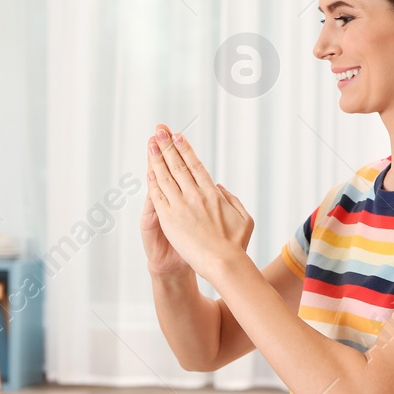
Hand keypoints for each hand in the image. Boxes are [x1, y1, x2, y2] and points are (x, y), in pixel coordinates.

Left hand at [146, 124, 253, 279]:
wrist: (223, 263)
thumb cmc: (235, 245)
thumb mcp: (244, 218)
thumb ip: (232, 199)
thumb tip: (219, 187)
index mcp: (213, 193)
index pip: (195, 165)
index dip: (185, 149)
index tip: (177, 136)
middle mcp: (196, 195)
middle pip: (178, 165)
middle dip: (167, 145)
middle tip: (159, 130)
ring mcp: (181, 205)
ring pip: (165, 176)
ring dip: (157, 157)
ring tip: (151, 143)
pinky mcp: (169, 219)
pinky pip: (158, 195)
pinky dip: (153, 181)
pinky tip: (149, 169)